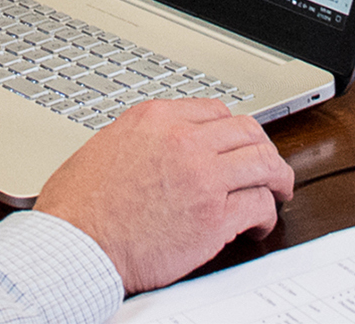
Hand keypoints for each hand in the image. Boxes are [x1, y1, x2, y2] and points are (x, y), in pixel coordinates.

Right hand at [37, 99, 292, 292]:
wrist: (76, 244)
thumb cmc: (78, 207)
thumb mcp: (104, 146)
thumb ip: (139, 138)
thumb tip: (154, 145)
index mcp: (156, 119)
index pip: (215, 111)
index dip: (231, 130)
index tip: (234, 144)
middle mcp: (184, 141)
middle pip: (247, 131)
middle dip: (262, 148)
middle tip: (266, 164)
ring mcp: (203, 177)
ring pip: (264, 163)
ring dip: (277, 177)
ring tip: (277, 190)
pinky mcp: (214, 217)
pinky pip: (259, 204)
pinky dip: (266, 214)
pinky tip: (259, 223)